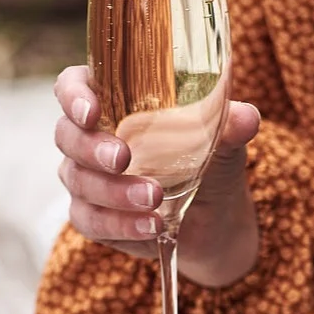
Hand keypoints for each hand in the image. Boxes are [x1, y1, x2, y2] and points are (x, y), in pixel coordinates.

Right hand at [54, 66, 261, 288]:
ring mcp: (86, 179)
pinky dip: (120, 225)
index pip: (73, 87)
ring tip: (153, 199)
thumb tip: (246, 117)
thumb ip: (228, 125)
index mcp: (113, 101)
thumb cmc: (210, 163)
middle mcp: (90, 137)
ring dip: (113, 192)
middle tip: (124, 158)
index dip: (74, 95)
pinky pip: (90, 221)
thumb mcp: (223, 142)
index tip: (92, 111)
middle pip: (67, 135)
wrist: (216, 219)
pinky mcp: (93, 217)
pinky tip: (150, 226)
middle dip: (93, 148)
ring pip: (78, 181)